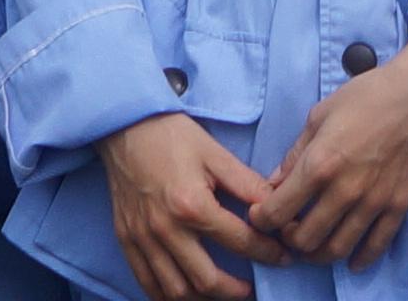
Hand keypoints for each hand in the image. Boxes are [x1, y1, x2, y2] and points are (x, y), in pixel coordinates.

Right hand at [96, 112, 271, 300]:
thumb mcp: (215, 153)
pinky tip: (186, 293)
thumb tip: (275, 206)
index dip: (267, 253)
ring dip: (203, 300)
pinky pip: (146, 283)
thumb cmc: (172, 135)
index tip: (282, 257)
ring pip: (175, 291)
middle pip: (206, 281)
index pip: (239, 242)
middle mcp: (165, 229)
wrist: (124, 124)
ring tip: (223, 292)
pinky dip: (167, 296)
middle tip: (253, 288)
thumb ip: (247, 184)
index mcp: (192, 206)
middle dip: (236, 291)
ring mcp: (142, 238)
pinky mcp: (126, 240)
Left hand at [255, 20, 407, 261]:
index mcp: (320, 165)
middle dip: (288, 239)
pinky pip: (375, 246)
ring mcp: (373, 203)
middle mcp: (344, 191)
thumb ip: (295, 154)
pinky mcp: (397, 207)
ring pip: (336, 249)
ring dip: (317, 253)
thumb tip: (275, 182)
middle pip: (305, 239)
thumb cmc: (366, 96)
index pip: (278, 211)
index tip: (260, 215)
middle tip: (287, 227)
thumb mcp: (319, 115)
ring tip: (313, 241)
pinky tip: (351, 258)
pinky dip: (359, 259)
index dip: (262, 219)